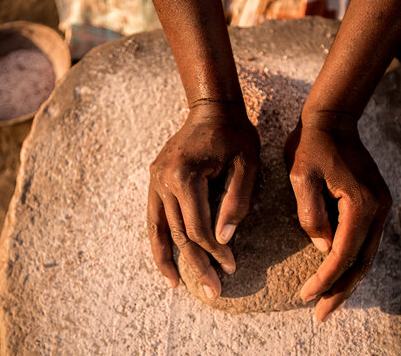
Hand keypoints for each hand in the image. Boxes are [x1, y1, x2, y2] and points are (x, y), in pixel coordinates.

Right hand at [147, 102, 259, 298]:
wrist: (211, 109)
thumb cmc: (234, 135)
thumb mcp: (247, 165)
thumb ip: (236, 202)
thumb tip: (223, 240)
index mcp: (185, 175)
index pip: (198, 227)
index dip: (215, 250)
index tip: (232, 266)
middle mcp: (162, 180)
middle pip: (179, 233)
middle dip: (197, 264)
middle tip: (212, 291)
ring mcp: (154, 181)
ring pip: (160, 230)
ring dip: (170, 260)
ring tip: (178, 287)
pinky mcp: (154, 181)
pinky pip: (153, 219)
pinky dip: (157, 242)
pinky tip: (165, 263)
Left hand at [285, 116, 391, 321]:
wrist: (332, 120)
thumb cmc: (311, 145)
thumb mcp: (300, 176)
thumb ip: (311, 213)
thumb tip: (322, 247)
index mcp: (361, 204)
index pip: (343, 254)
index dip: (324, 279)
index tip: (305, 296)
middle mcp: (378, 210)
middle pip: (361, 262)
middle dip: (340, 291)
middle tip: (320, 315)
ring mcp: (379, 207)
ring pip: (366, 255)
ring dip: (347, 281)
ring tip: (328, 303)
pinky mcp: (373, 204)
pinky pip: (365, 242)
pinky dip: (352, 263)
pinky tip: (338, 274)